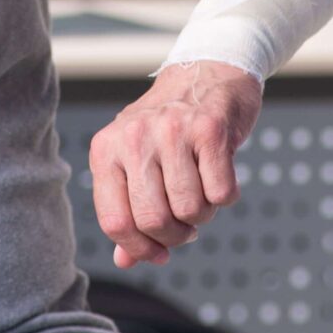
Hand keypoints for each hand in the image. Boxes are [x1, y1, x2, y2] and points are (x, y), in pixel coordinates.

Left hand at [88, 61, 262, 267]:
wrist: (207, 73)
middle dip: (176, 236)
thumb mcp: (135, 161)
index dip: (140, 249)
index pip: (115, 222)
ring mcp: (172, 131)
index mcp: (106, 148)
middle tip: (185, 224)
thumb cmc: (169, 128)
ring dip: (202, 214)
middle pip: (154, 220)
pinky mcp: (210, 129)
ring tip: (201, 190)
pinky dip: (225, 196)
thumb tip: (125, 260)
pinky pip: (221, 194)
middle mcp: (134, 137)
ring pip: (190, 210)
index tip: (159, 253)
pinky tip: (219, 173)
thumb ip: (127, 208)